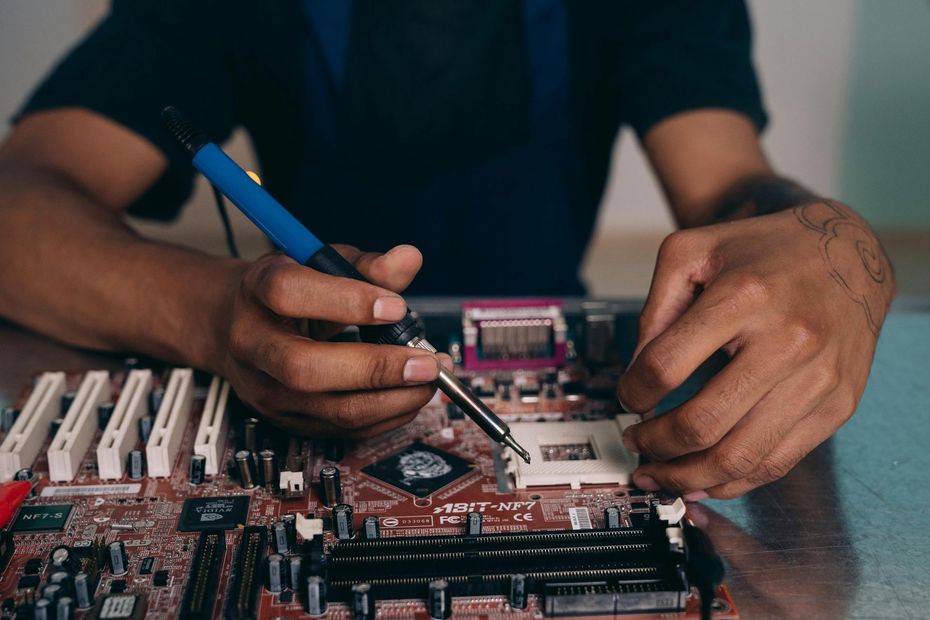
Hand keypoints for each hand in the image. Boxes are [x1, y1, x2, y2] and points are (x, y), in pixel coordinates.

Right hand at [211, 244, 448, 437]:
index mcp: (256, 291)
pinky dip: (387, 415)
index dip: (346, 300)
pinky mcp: (288, 420)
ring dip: (393, 399)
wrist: (242, 328)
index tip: (396, 307)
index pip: (289, 294)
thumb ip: (366, 264)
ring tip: (431, 378)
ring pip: (331, 409)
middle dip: (376, 368)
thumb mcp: (322, 265)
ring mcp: (267, 390)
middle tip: (427, 362)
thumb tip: (409, 259)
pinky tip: (412, 395)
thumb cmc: (291, 292)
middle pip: (305, 367)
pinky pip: (344, 429)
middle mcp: (253, 345)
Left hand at [617, 201, 894, 498]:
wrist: (847, 254)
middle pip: (702, 423)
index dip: (633, 392)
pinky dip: (734, 481)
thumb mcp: (691, 252)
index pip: (665, 366)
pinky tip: (704, 479)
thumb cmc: (762, 252)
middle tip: (635, 445)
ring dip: (688, 477)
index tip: (626, 399)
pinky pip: (778, 461)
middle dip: (655, 445)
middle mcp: (787, 340)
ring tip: (660, 476)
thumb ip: (655, 310)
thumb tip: (636, 377)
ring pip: (740, 456)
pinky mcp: (837, 405)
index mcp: (743, 296)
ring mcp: (818, 379)